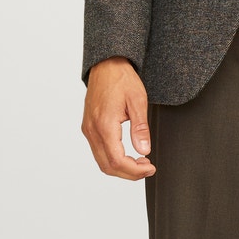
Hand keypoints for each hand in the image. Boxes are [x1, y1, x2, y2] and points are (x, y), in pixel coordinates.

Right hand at [81, 57, 156, 179]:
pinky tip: (128, 154)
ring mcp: (88, 129)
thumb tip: (144, 151)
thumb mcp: (138, 101)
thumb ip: (140, 128)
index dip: (134, 171)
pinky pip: (98, 152)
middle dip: (129, 173)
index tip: (150, 168)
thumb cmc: (122, 79)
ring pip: (101, 161)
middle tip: (148, 168)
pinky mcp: (88, 127)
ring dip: (121, 168)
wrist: (106, 65)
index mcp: (104, 124)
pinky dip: (113, 159)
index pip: (117, 160)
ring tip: (140, 162)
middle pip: (107, 166)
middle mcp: (92, 130)